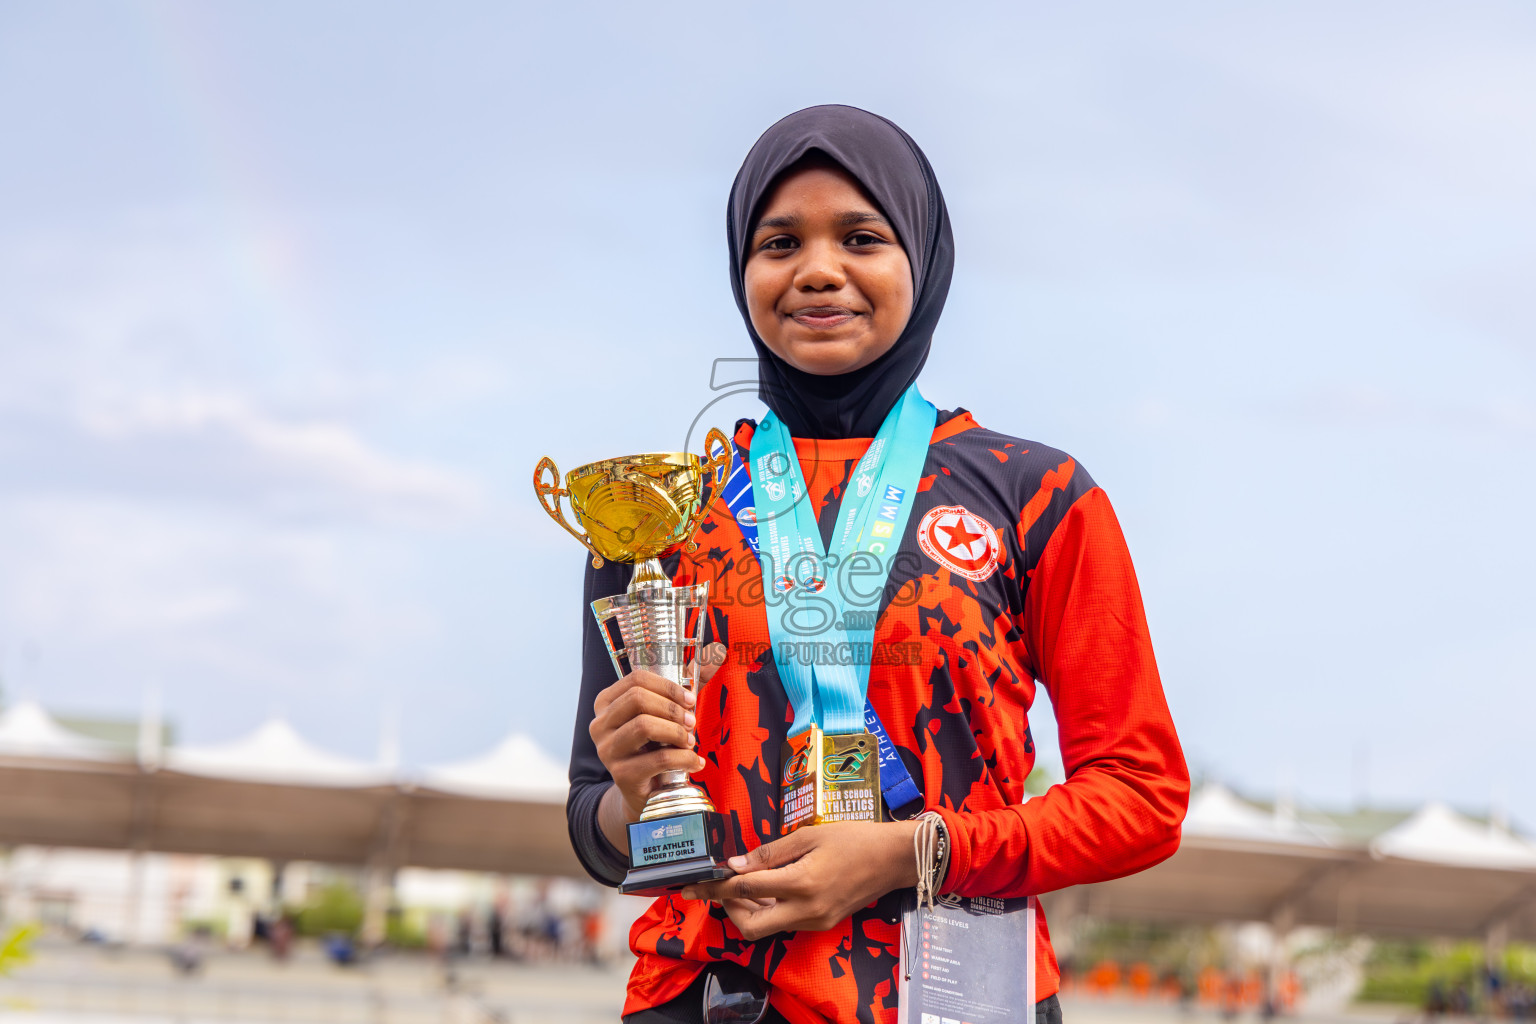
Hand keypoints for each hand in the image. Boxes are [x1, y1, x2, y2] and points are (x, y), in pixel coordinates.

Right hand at [591, 643, 726, 823]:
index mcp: (607, 702)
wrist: (643, 792)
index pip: (636, 679)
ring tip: (691, 741)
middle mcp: (599, 724)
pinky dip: (683, 758)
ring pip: (644, 726)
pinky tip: (695, 762)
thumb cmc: (655, 746)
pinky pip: (657, 759)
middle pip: (637, 699)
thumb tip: (717, 652)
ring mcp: (606, 750)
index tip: (691, 699)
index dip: (668, 686)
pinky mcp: (620, 774)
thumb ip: (688, 683)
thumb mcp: (667, 713)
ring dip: (676, 731)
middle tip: (692, 721)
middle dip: (672, 708)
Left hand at [681, 820, 919, 938]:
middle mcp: (806, 910)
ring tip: (742, 885)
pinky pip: (784, 923)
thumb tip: (735, 864)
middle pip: (750, 927)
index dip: (715, 887)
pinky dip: (768, 910)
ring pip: (766, 928)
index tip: (693, 884)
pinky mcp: (822, 924)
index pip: (745, 891)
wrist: (894, 859)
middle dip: (728, 909)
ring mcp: (815, 921)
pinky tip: (767, 890)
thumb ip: (770, 853)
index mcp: (801, 883)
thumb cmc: (854, 839)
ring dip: (747, 910)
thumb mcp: (809, 835)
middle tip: (720, 887)